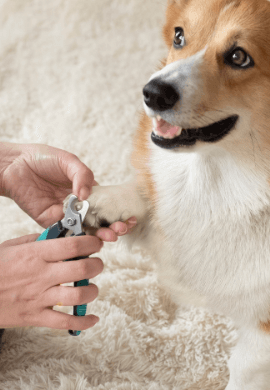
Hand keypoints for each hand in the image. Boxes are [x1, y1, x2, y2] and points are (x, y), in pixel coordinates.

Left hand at [0, 142, 136, 240]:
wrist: (14, 165)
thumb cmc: (43, 158)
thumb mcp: (69, 161)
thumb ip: (83, 175)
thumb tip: (87, 194)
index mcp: (88, 190)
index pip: (108, 205)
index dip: (119, 213)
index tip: (130, 218)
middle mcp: (79, 204)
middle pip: (100, 220)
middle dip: (113, 227)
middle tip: (121, 230)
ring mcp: (65, 214)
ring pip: (85, 228)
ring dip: (99, 235)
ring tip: (110, 236)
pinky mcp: (48, 220)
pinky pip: (64, 230)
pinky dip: (76, 235)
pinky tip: (88, 237)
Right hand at [0, 234, 102, 330]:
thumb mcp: (12, 246)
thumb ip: (39, 240)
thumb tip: (63, 234)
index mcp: (36, 255)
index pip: (73, 246)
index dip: (92, 244)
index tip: (96, 244)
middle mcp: (40, 275)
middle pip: (81, 269)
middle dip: (97, 265)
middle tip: (96, 264)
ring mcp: (38, 298)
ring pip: (77, 296)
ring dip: (91, 291)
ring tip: (90, 287)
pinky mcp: (34, 317)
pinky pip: (64, 322)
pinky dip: (83, 322)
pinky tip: (92, 317)